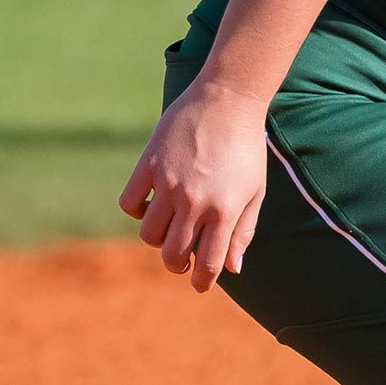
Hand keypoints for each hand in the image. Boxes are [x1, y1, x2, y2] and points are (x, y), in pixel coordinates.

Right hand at [118, 76, 269, 291]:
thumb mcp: (255, 191)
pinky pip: (129, 204)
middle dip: (177, 264)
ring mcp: (169, 183)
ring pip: (148, 235)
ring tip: (170, 227)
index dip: (202, 281)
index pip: (209, 264)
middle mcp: (195, 201)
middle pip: (173, 255)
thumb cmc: (246, 148)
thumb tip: (233, 270)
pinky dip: (137, 210)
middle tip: (182, 258)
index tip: (199, 284)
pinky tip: (152, 202)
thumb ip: (244, 231)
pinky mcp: (149, 164)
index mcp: (225, 210)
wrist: (228, 100)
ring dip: (158, 239)